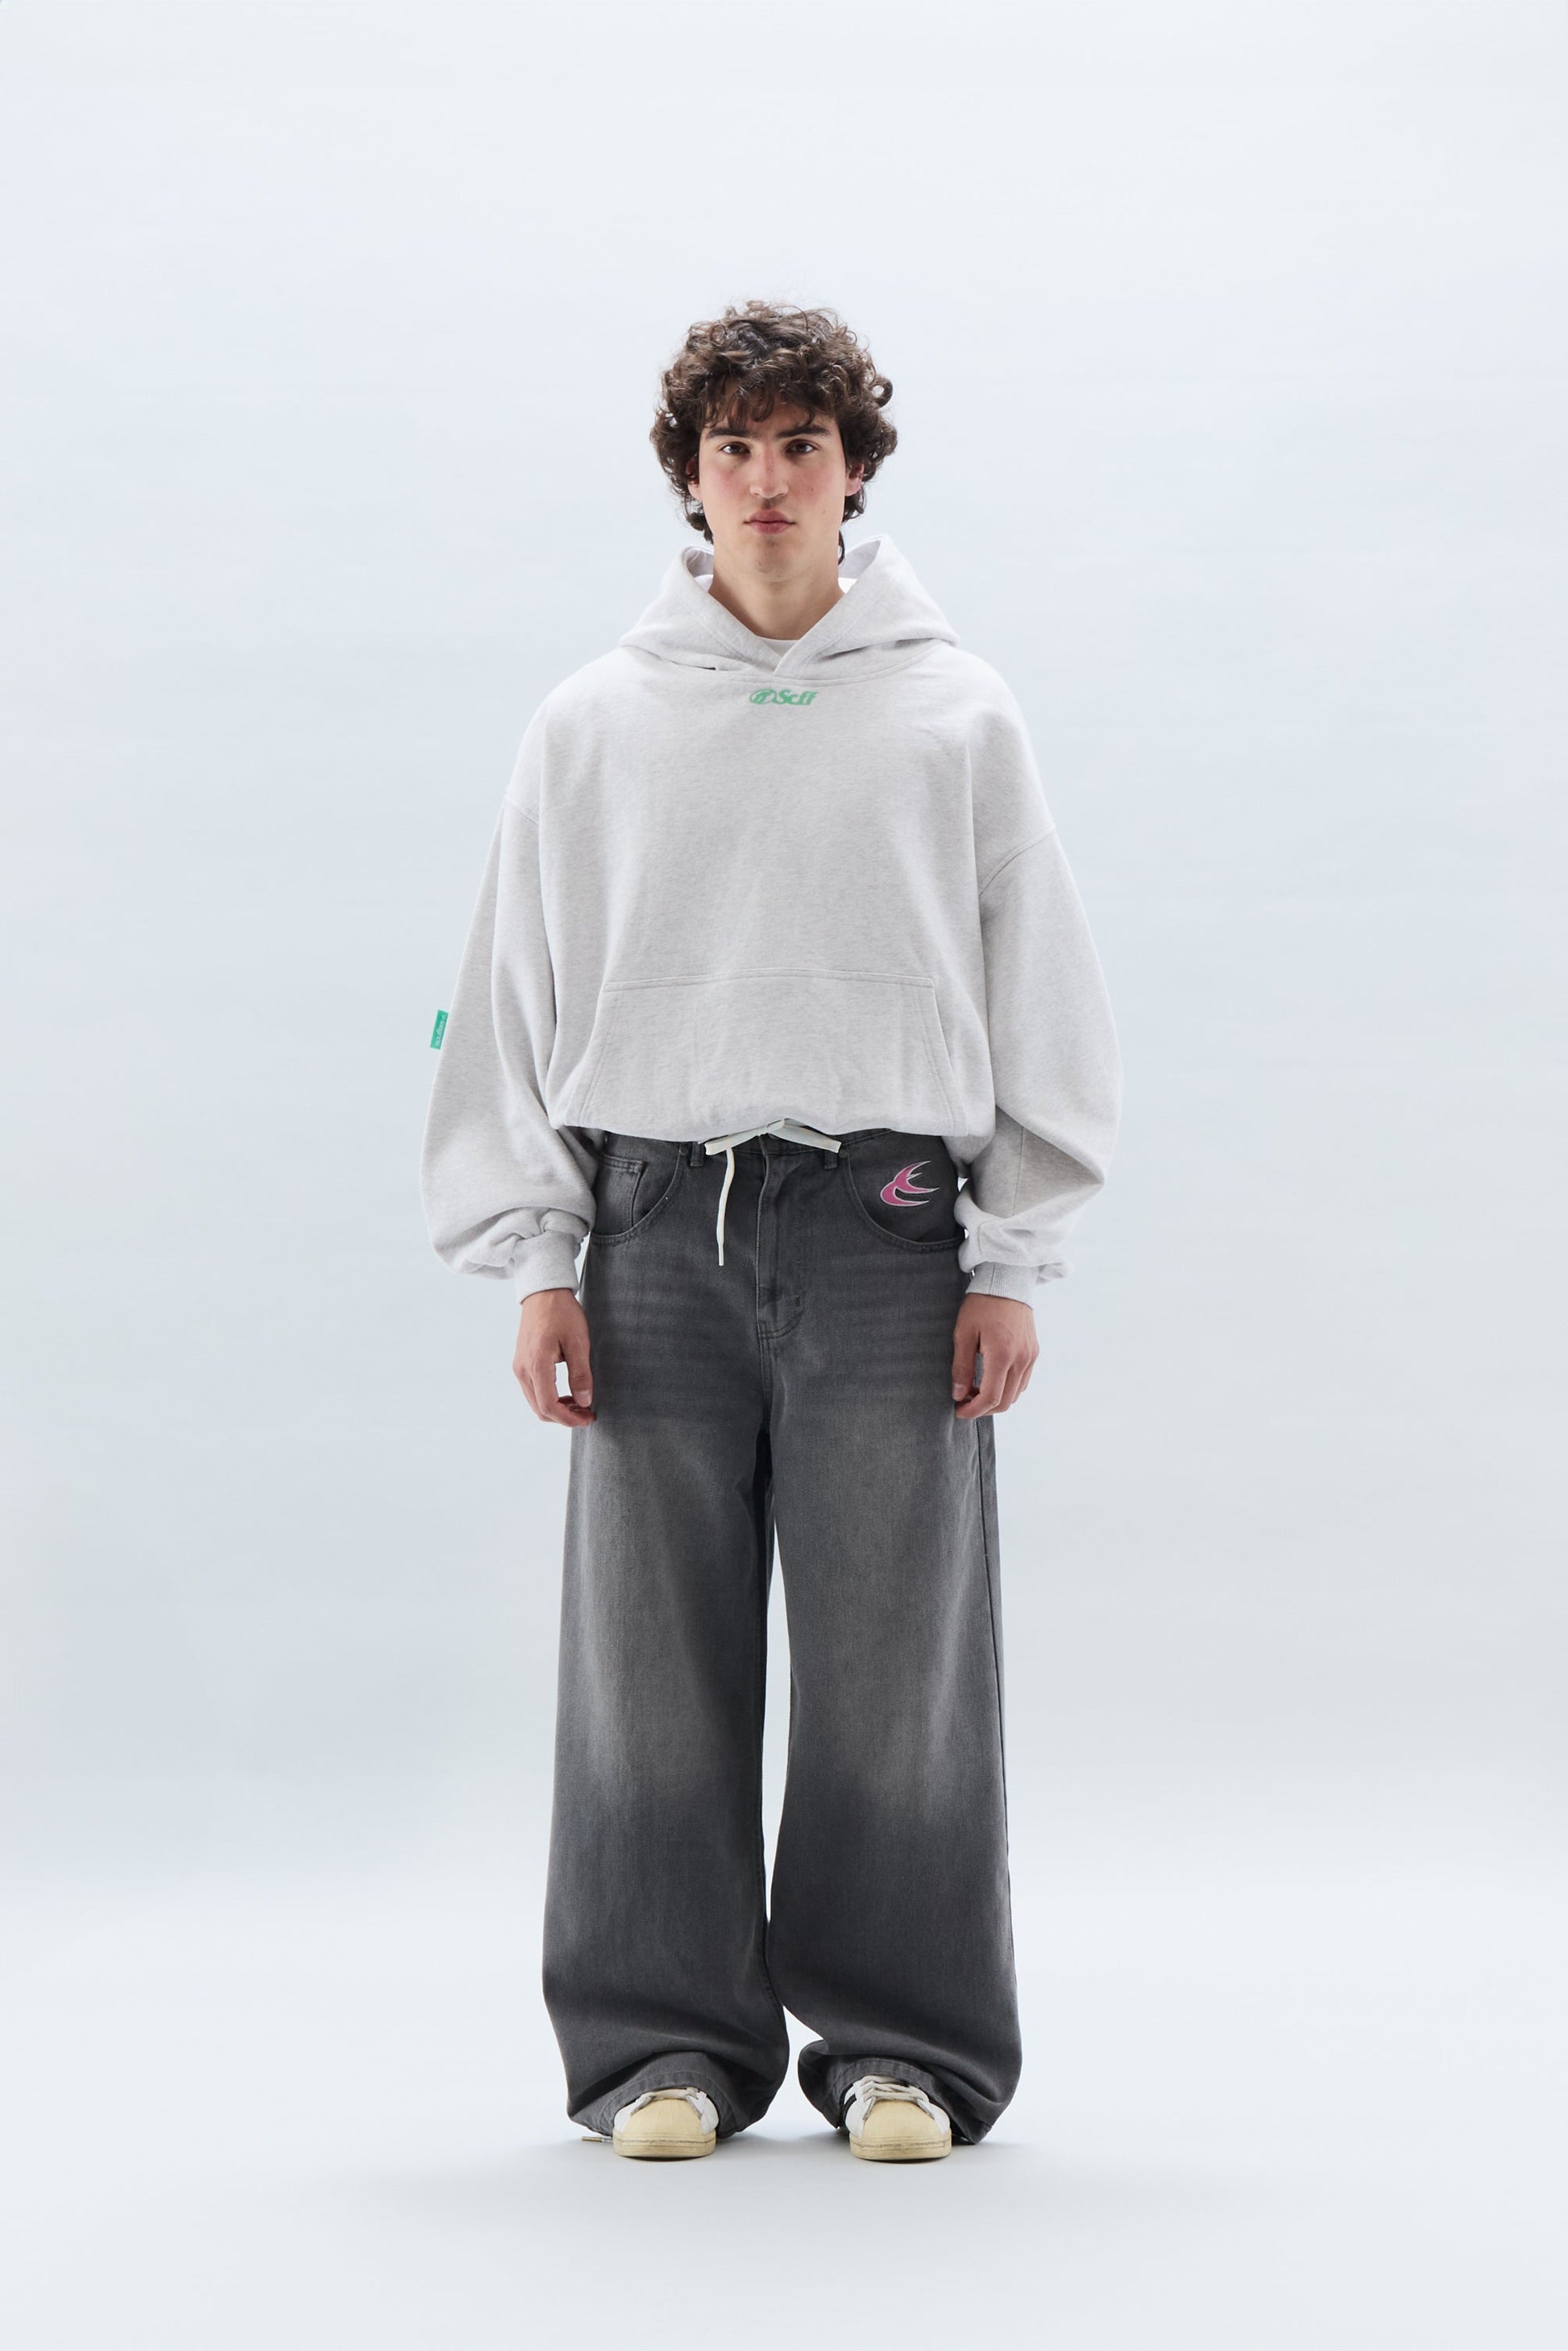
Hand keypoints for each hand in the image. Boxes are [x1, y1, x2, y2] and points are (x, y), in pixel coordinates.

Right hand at [514, 1289, 594, 1425]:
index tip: (588, 1418)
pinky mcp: (521, 1363)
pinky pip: (533, 1391)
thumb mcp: (578, 1341)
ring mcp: (519, 1367)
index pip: (549, 1406)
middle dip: (564, 1418)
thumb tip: (585, 1401)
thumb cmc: (562, 1313)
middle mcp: (523, 1370)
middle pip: (540, 1409)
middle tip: (588, 1414)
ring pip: (536, 1402)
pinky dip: (550, 1399)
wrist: (543, 1293)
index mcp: (537, 1364)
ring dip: (557, 1410)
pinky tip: (567, 1395)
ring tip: (581, 1405)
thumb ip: (581, 1373)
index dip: (569, 1419)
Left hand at [951, 1294, 1037, 1417]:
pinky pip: (1023, 1382)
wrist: (1007, 1282)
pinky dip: (1007, 1389)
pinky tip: (991, 1380)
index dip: (973, 1411)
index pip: (990, 1397)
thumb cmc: (981, 1304)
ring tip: (975, 1390)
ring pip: (1016, 1394)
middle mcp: (1021, 1359)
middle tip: (964, 1402)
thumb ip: (961, 1366)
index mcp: (1002, 1355)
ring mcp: (1030, 1357)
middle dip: (983, 1409)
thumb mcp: (964, 1333)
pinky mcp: (1033, 1352)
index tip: (958, 1411)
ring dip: (996, 1400)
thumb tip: (959, 1394)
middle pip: (1005, 1402)